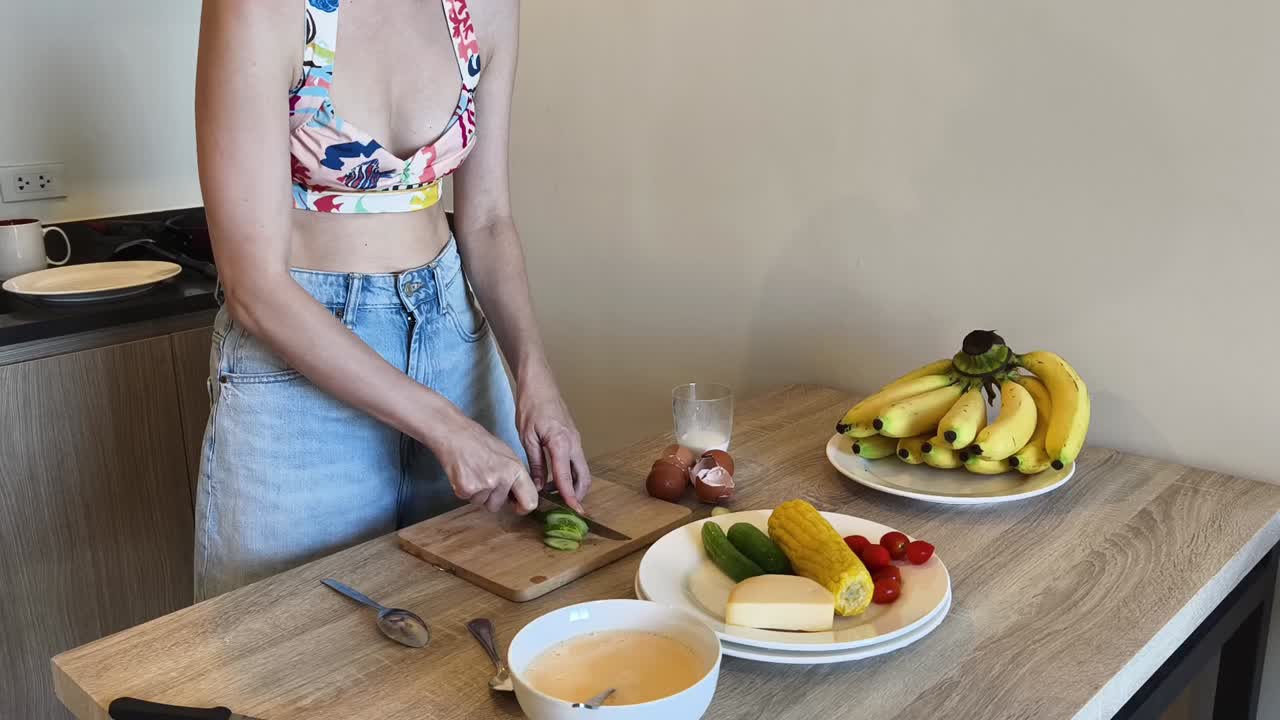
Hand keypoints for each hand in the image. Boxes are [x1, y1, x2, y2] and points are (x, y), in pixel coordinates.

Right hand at [433, 414, 538, 513]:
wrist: (455, 435)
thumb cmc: (480, 442)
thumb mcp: (507, 455)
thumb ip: (516, 477)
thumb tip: (520, 497)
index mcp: (516, 469)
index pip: (530, 502)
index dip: (523, 507)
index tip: (517, 506)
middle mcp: (502, 478)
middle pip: (498, 506)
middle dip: (491, 498)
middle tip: (484, 478)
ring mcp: (484, 484)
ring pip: (482, 504)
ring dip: (477, 494)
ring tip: (474, 473)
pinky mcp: (466, 489)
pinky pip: (467, 499)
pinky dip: (464, 491)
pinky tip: (465, 474)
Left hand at [516, 370, 591, 511]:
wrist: (539, 382)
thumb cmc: (531, 405)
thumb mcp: (527, 436)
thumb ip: (536, 463)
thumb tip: (539, 485)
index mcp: (561, 443)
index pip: (567, 477)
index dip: (570, 497)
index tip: (574, 512)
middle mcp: (574, 442)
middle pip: (583, 476)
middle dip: (578, 494)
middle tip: (568, 509)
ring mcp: (575, 439)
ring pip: (581, 468)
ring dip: (573, 484)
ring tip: (557, 496)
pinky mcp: (572, 436)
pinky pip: (576, 460)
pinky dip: (570, 473)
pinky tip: (555, 477)